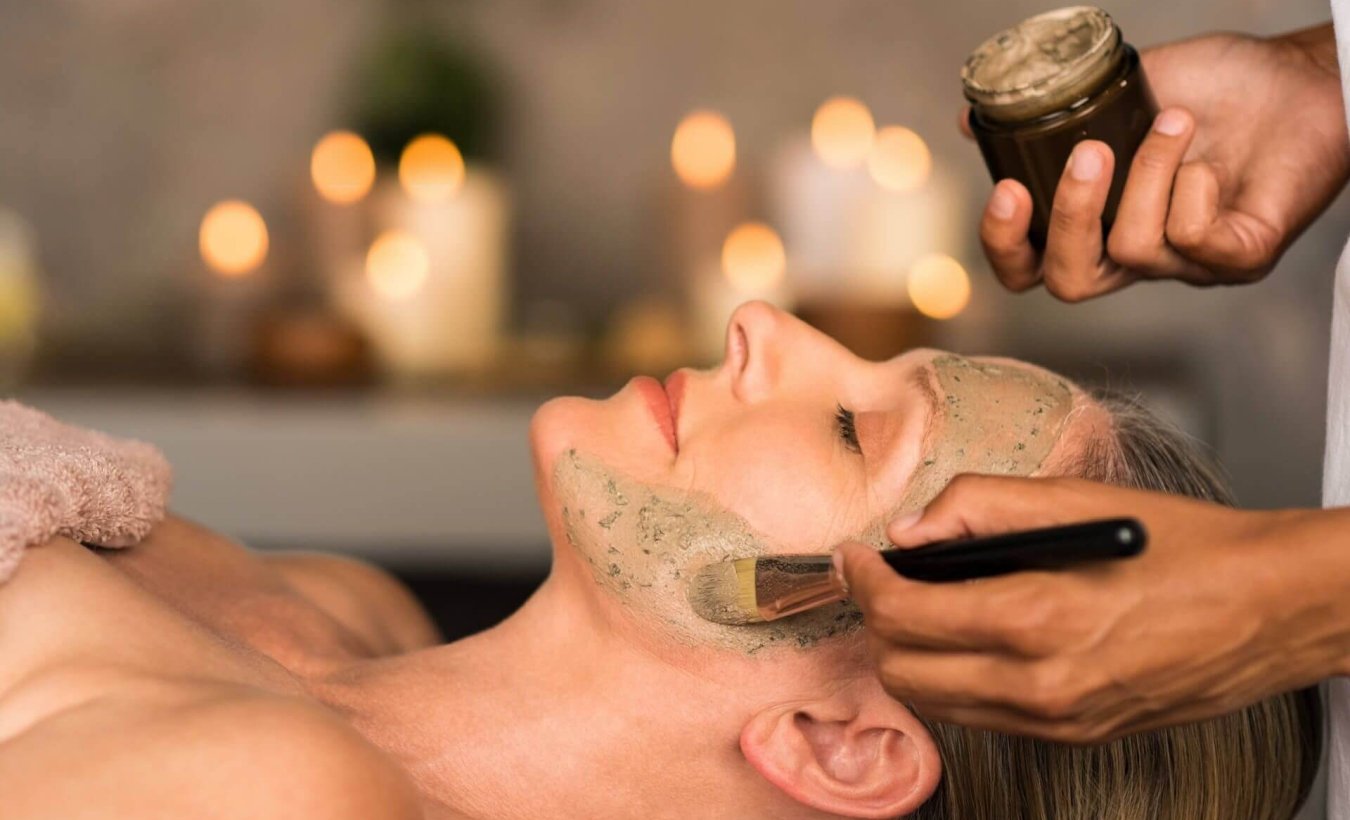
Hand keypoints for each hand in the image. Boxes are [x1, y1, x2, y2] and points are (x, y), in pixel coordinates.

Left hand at [835, 475, 1349, 742]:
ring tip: (921, 604)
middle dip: (877, 621)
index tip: (854, 557)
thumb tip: (909, 528)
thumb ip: (979, 505)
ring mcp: (1057, 721)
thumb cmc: (1184, 548)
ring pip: (934, 702)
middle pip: (902, 671)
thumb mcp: (1076, 499)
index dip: (862, 580)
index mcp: (1038, 619)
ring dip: (910, 654)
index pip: (903, 615)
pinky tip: (969, 636)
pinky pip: (980, 716)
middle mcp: (1040, 685)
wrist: (1270, 609)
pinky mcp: (1073, 735)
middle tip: (882, 578)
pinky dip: (954, 679)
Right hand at [974, 25, 1349, 300]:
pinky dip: (1193, 188)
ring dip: (1148, 172)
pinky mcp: (1240, 258)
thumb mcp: (1121, 92)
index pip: (1029, 267)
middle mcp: (1138, 256)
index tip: (1007, 191)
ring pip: (1132, 248)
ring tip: (1177, 122)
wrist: (1303, 77)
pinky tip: (1212, 159)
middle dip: (1068, 218)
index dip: (1004, 244)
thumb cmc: (1220, 88)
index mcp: (1098, 224)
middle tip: (1088, 156)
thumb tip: (970, 122)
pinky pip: (1192, 239)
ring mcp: (1188, 265)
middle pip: (1069, 283)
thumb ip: (1054, 111)